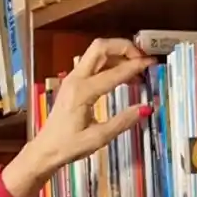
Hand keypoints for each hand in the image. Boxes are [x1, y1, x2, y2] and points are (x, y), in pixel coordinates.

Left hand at [2, 39, 154, 196]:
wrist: (44, 149)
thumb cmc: (68, 146)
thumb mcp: (97, 139)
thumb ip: (122, 122)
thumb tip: (145, 109)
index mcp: (82, 93)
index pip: (114, 73)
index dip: (135, 66)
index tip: (151, 63)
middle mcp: (75, 79)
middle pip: (100, 47)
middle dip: (123, 47)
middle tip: (141, 58)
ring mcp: (72, 78)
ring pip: (96, 52)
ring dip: (117, 53)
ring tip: (135, 66)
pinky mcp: (72, 81)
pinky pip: (93, 62)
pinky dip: (110, 61)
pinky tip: (122, 75)